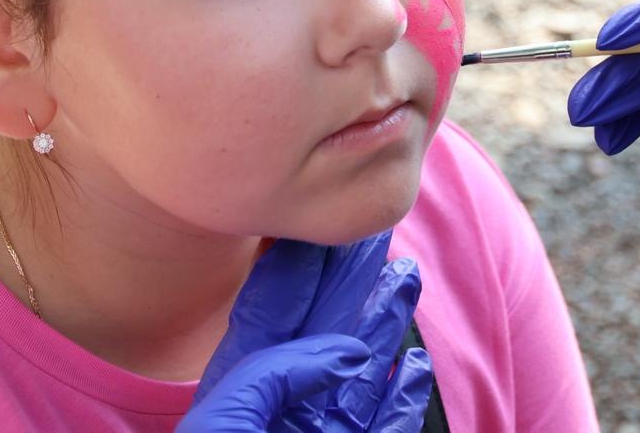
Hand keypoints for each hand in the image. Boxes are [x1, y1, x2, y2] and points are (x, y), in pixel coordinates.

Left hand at [180, 233, 433, 431]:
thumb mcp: (223, 422)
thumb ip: (270, 377)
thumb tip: (348, 352)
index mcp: (242, 394)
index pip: (272, 317)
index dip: (296, 269)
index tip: (322, 227)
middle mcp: (286, 410)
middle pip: (326, 330)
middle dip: (350, 279)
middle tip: (374, 233)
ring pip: (363, 373)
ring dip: (385, 321)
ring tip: (406, 274)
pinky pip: (389, 428)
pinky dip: (406, 396)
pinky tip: (416, 362)